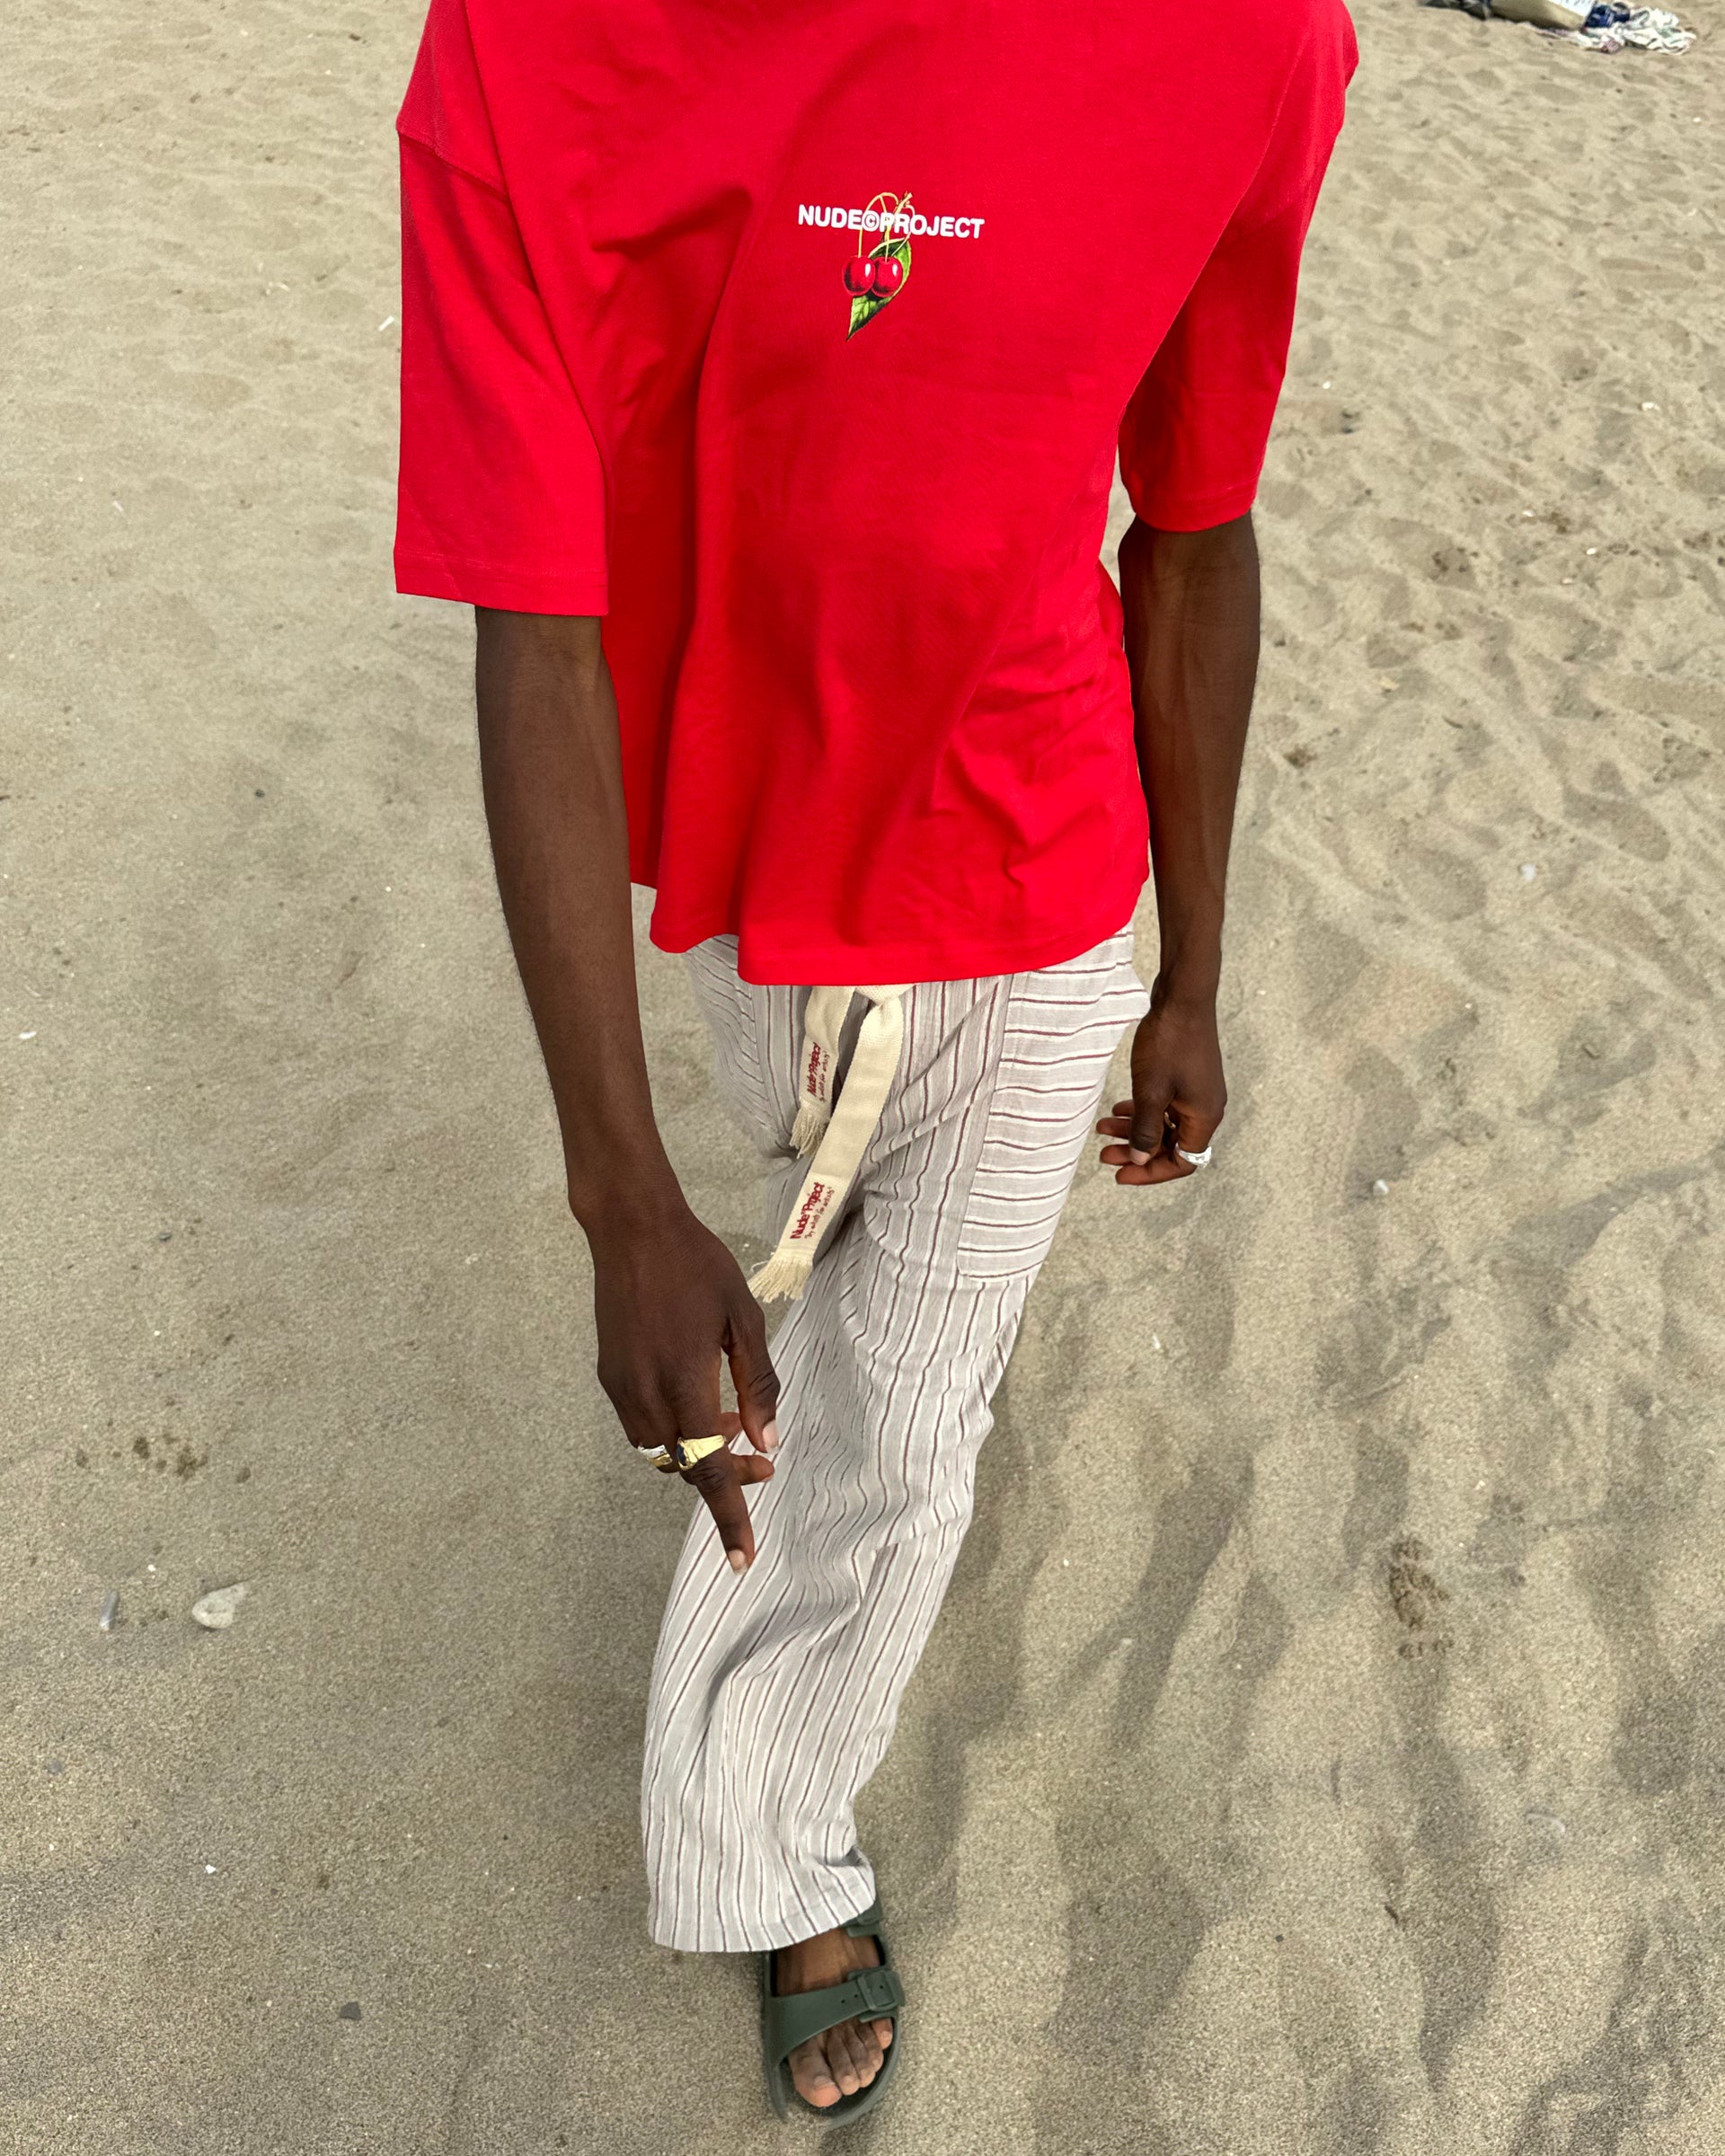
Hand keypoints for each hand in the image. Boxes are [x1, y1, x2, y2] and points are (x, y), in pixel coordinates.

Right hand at [588, 1208, 778, 1571]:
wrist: (632, 1229)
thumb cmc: (697, 1265)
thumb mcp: (743, 1318)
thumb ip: (758, 1384)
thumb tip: (769, 1443)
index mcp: (684, 1381)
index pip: (709, 1467)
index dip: (729, 1515)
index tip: (743, 1558)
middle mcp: (645, 1394)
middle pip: (686, 1466)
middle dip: (724, 1477)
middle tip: (763, 1460)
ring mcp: (620, 1387)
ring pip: (662, 1452)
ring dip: (698, 1453)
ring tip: (733, 1423)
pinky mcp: (608, 1376)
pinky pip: (642, 1428)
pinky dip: (674, 1432)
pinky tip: (697, 1401)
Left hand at [1096, 978, 1225, 1185]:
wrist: (1183, 997)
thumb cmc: (1168, 1044)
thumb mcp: (1151, 1093)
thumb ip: (1145, 1131)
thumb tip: (1141, 1161)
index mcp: (1204, 1117)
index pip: (1181, 1162)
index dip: (1150, 1173)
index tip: (1120, 1174)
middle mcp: (1206, 1108)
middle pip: (1171, 1145)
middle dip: (1137, 1152)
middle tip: (1104, 1155)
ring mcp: (1197, 1091)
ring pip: (1164, 1123)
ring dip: (1135, 1129)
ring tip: (1102, 1129)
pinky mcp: (1187, 1075)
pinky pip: (1165, 1104)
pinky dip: (1143, 1110)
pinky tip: (1117, 1108)